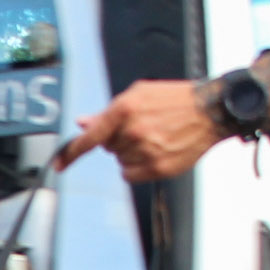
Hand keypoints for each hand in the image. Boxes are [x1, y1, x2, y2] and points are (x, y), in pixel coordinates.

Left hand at [56, 78, 219, 181]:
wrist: (210, 111)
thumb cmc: (175, 99)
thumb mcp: (139, 94)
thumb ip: (108, 112)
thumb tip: (84, 123)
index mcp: (125, 109)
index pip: (90, 137)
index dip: (71, 153)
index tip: (59, 164)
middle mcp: (133, 132)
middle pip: (107, 148)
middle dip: (117, 139)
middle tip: (140, 127)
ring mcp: (146, 151)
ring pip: (119, 161)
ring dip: (129, 152)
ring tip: (153, 137)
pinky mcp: (158, 167)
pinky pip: (130, 175)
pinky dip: (136, 167)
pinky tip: (153, 151)